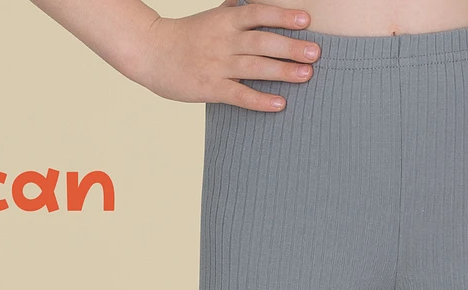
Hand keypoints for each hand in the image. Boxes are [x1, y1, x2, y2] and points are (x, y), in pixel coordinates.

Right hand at [129, 1, 319, 110]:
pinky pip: (239, 95)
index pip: (259, 13)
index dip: (283, 16)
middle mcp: (224, 41)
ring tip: (307, 75)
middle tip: (316, 52)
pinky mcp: (210, 88)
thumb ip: (232, 9)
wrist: (151, 54)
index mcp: (225, 20)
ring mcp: (217, 65)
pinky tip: (280, 104)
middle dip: (291, 46)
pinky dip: (260, 99)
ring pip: (255, 67)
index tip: (306, 20)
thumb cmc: (185, 36)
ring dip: (283, 71)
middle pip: (262, 41)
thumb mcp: (210, 17)